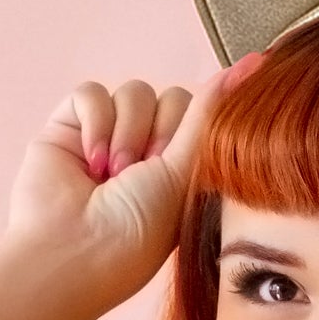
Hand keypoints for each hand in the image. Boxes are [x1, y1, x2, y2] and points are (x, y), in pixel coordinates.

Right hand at [2, 52, 267, 312]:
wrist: (72, 251)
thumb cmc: (135, 231)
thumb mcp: (184, 174)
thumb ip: (208, 116)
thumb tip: (249, 67)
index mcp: (179, 170)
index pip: (200, 115)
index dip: (193, 127)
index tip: (182, 156)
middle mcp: (146, 153)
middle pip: (170, 98)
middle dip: (159, 134)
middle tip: (143, 173)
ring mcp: (107, 138)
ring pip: (133, 92)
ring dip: (127, 134)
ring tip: (112, 175)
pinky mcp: (69, 129)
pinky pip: (91, 93)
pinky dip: (94, 123)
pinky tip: (89, 161)